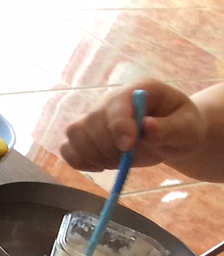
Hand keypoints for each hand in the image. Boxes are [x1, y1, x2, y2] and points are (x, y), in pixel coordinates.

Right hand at [60, 79, 206, 172]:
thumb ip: (170, 129)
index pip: (119, 103)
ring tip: (114, 163)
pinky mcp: (85, 135)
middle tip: (126, 160)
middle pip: (92, 120)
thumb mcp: (188, 130)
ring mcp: (95, 116)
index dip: (119, 125)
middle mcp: (111, 99)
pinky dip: (78, 161)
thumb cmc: (182, 129)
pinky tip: (99, 166)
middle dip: (107, 146)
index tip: (128, 147)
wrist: (172, 136)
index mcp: (139, 89)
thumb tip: (147, 128)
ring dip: (91, 154)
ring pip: (74, 133)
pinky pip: (67, 148)